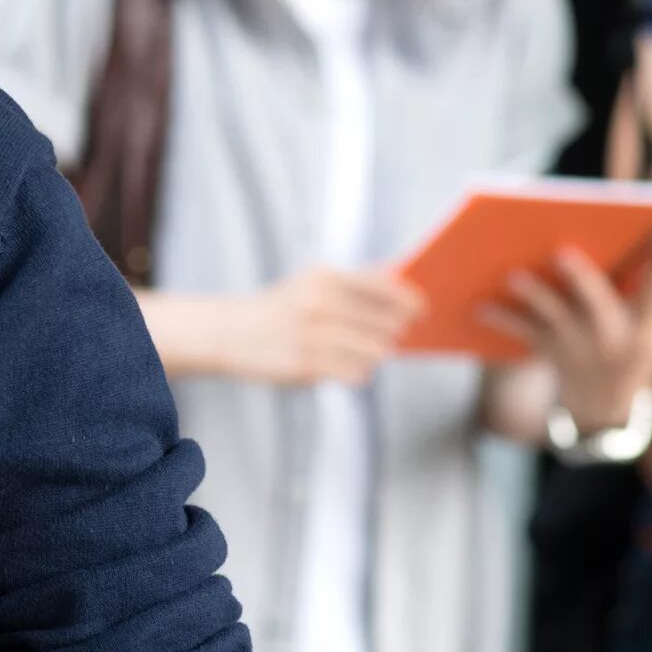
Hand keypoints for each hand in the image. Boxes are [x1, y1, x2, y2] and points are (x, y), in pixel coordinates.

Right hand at [236, 265, 425, 385]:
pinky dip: (359, 371)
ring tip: (364, 351)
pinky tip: (345, 365)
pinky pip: (356, 373)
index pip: (384, 287)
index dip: (409, 300)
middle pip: (386, 322)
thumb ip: (356, 281)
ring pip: (376, 351)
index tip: (421, 310)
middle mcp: (320, 303)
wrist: (231, 332)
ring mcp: (313, 335)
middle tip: (391, 335)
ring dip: (377, 354)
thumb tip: (400, 280)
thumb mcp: (312, 282)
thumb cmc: (281, 308)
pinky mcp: (307, 364)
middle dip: (395, 332)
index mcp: (324, 278)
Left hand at [481, 237, 651, 430]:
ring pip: (553, 317)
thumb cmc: (641, 355)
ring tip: (513, 275)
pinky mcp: (550, 352)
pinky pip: (522, 333)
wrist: (604, 415)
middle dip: (582, 279)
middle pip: (598, 303)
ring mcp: (579, 347)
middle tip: (562, 251)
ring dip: (533, 296)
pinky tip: (478, 305)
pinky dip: (500, 319)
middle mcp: (614, 339)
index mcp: (647, 328)